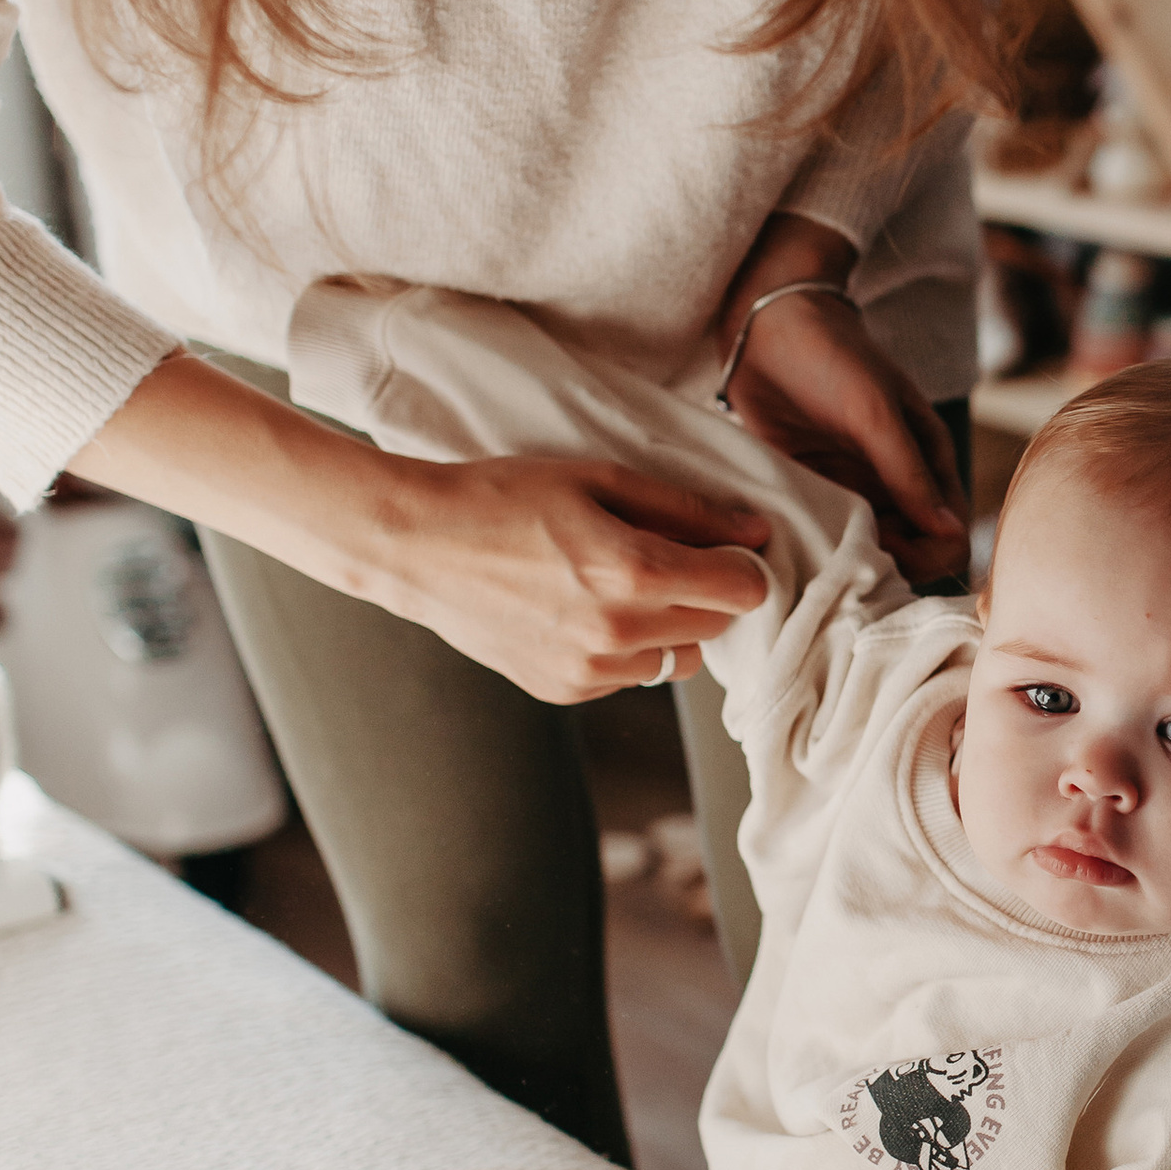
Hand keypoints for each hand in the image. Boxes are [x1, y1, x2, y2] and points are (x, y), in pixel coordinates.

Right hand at [370, 453, 773, 702]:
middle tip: (661, 556)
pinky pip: (631, 677)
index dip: (740, 563)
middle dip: (705, 591)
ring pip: (677, 659)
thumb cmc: (502, 497)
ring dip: (668, 625)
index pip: (743, 590)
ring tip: (616, 584)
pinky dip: (625, 648)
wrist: (414, 544)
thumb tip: (756, 530)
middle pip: (716, 625)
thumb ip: (686, 509)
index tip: (719, 545)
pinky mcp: (565, 689)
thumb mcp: (598, 480)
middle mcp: (617, 634)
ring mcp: (590, 671)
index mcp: (632, 573)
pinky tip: (580, 608)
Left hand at [717, 216, 967, 588]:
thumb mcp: (876, 413)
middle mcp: (896, 488)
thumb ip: (909, 474)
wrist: (769, 329)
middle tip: (845, 550)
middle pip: (910, 557)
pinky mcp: (815, 494)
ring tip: (819, 546)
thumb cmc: (833, 357)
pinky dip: (818, 548)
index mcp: (929, 464)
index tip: (885, 545)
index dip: (926, 555)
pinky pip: (826, 537)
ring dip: (849, 561)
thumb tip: (948, 533)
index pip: (949, 538)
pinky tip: (798, 540)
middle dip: (887, 566)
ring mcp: (855, 493)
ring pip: (867, 554)